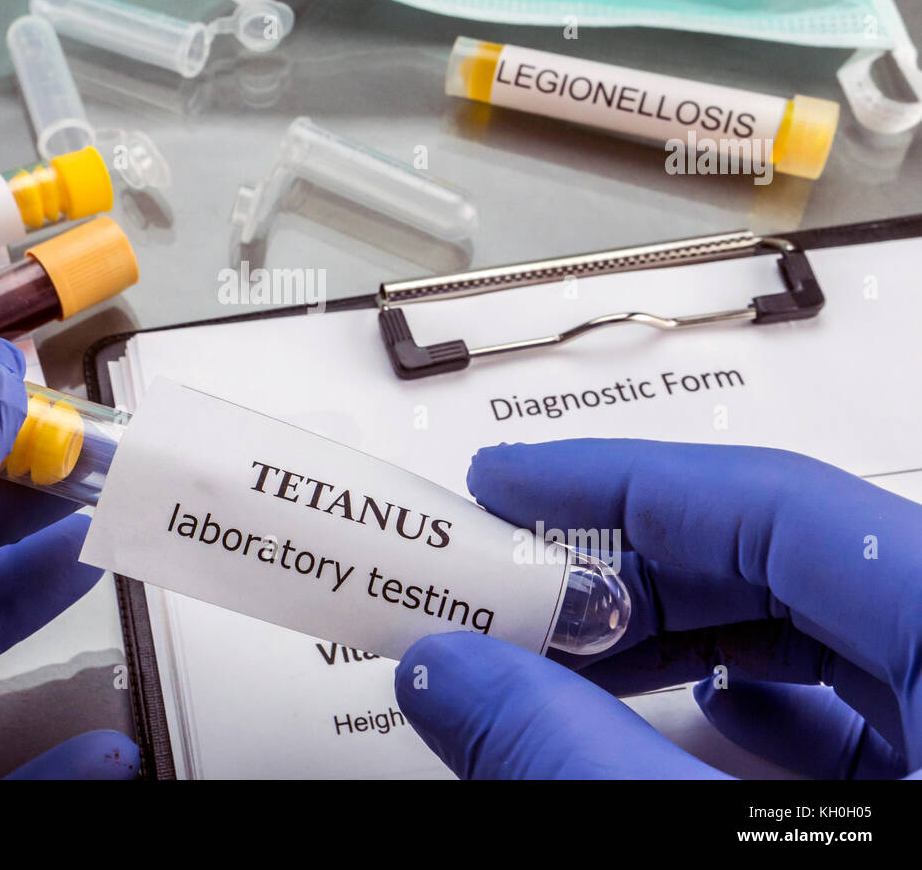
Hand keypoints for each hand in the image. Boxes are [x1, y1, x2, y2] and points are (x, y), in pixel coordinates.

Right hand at [394, 440, 921, 779]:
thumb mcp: (719, 845)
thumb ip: (579, 757)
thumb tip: (453, 673)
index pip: (770, 497)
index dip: (613, 483)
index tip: (505, 484)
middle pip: (786, 554)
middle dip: (628, 567)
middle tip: (509, 584)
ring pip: (821, 626)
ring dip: (679, 632)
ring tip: (569, 655)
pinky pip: (865, 699)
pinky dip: (759, 697)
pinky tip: (697, 716)